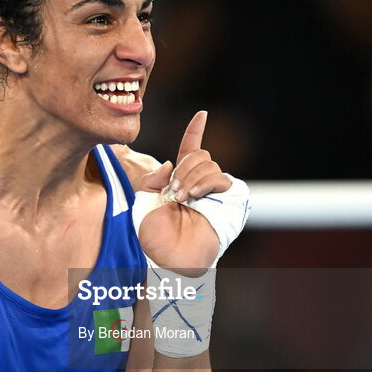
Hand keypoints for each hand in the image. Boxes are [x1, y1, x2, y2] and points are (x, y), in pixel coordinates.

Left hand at [137, 111, 228, 272]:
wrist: (167, 257)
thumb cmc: (153, 236)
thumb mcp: (143, 200)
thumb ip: (153, 178)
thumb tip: (171, 163)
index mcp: (180, 181)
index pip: (190, 150)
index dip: (195, 131)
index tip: (202, 114)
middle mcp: (199, 185)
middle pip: (199, 155)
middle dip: (184, 168)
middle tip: (173, 190)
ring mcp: (214, 193)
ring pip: (208, 164)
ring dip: (191, 177)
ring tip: (181, 197)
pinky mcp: (228, 201)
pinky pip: (221, 177)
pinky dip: (205, 183)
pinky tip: (194, 196)